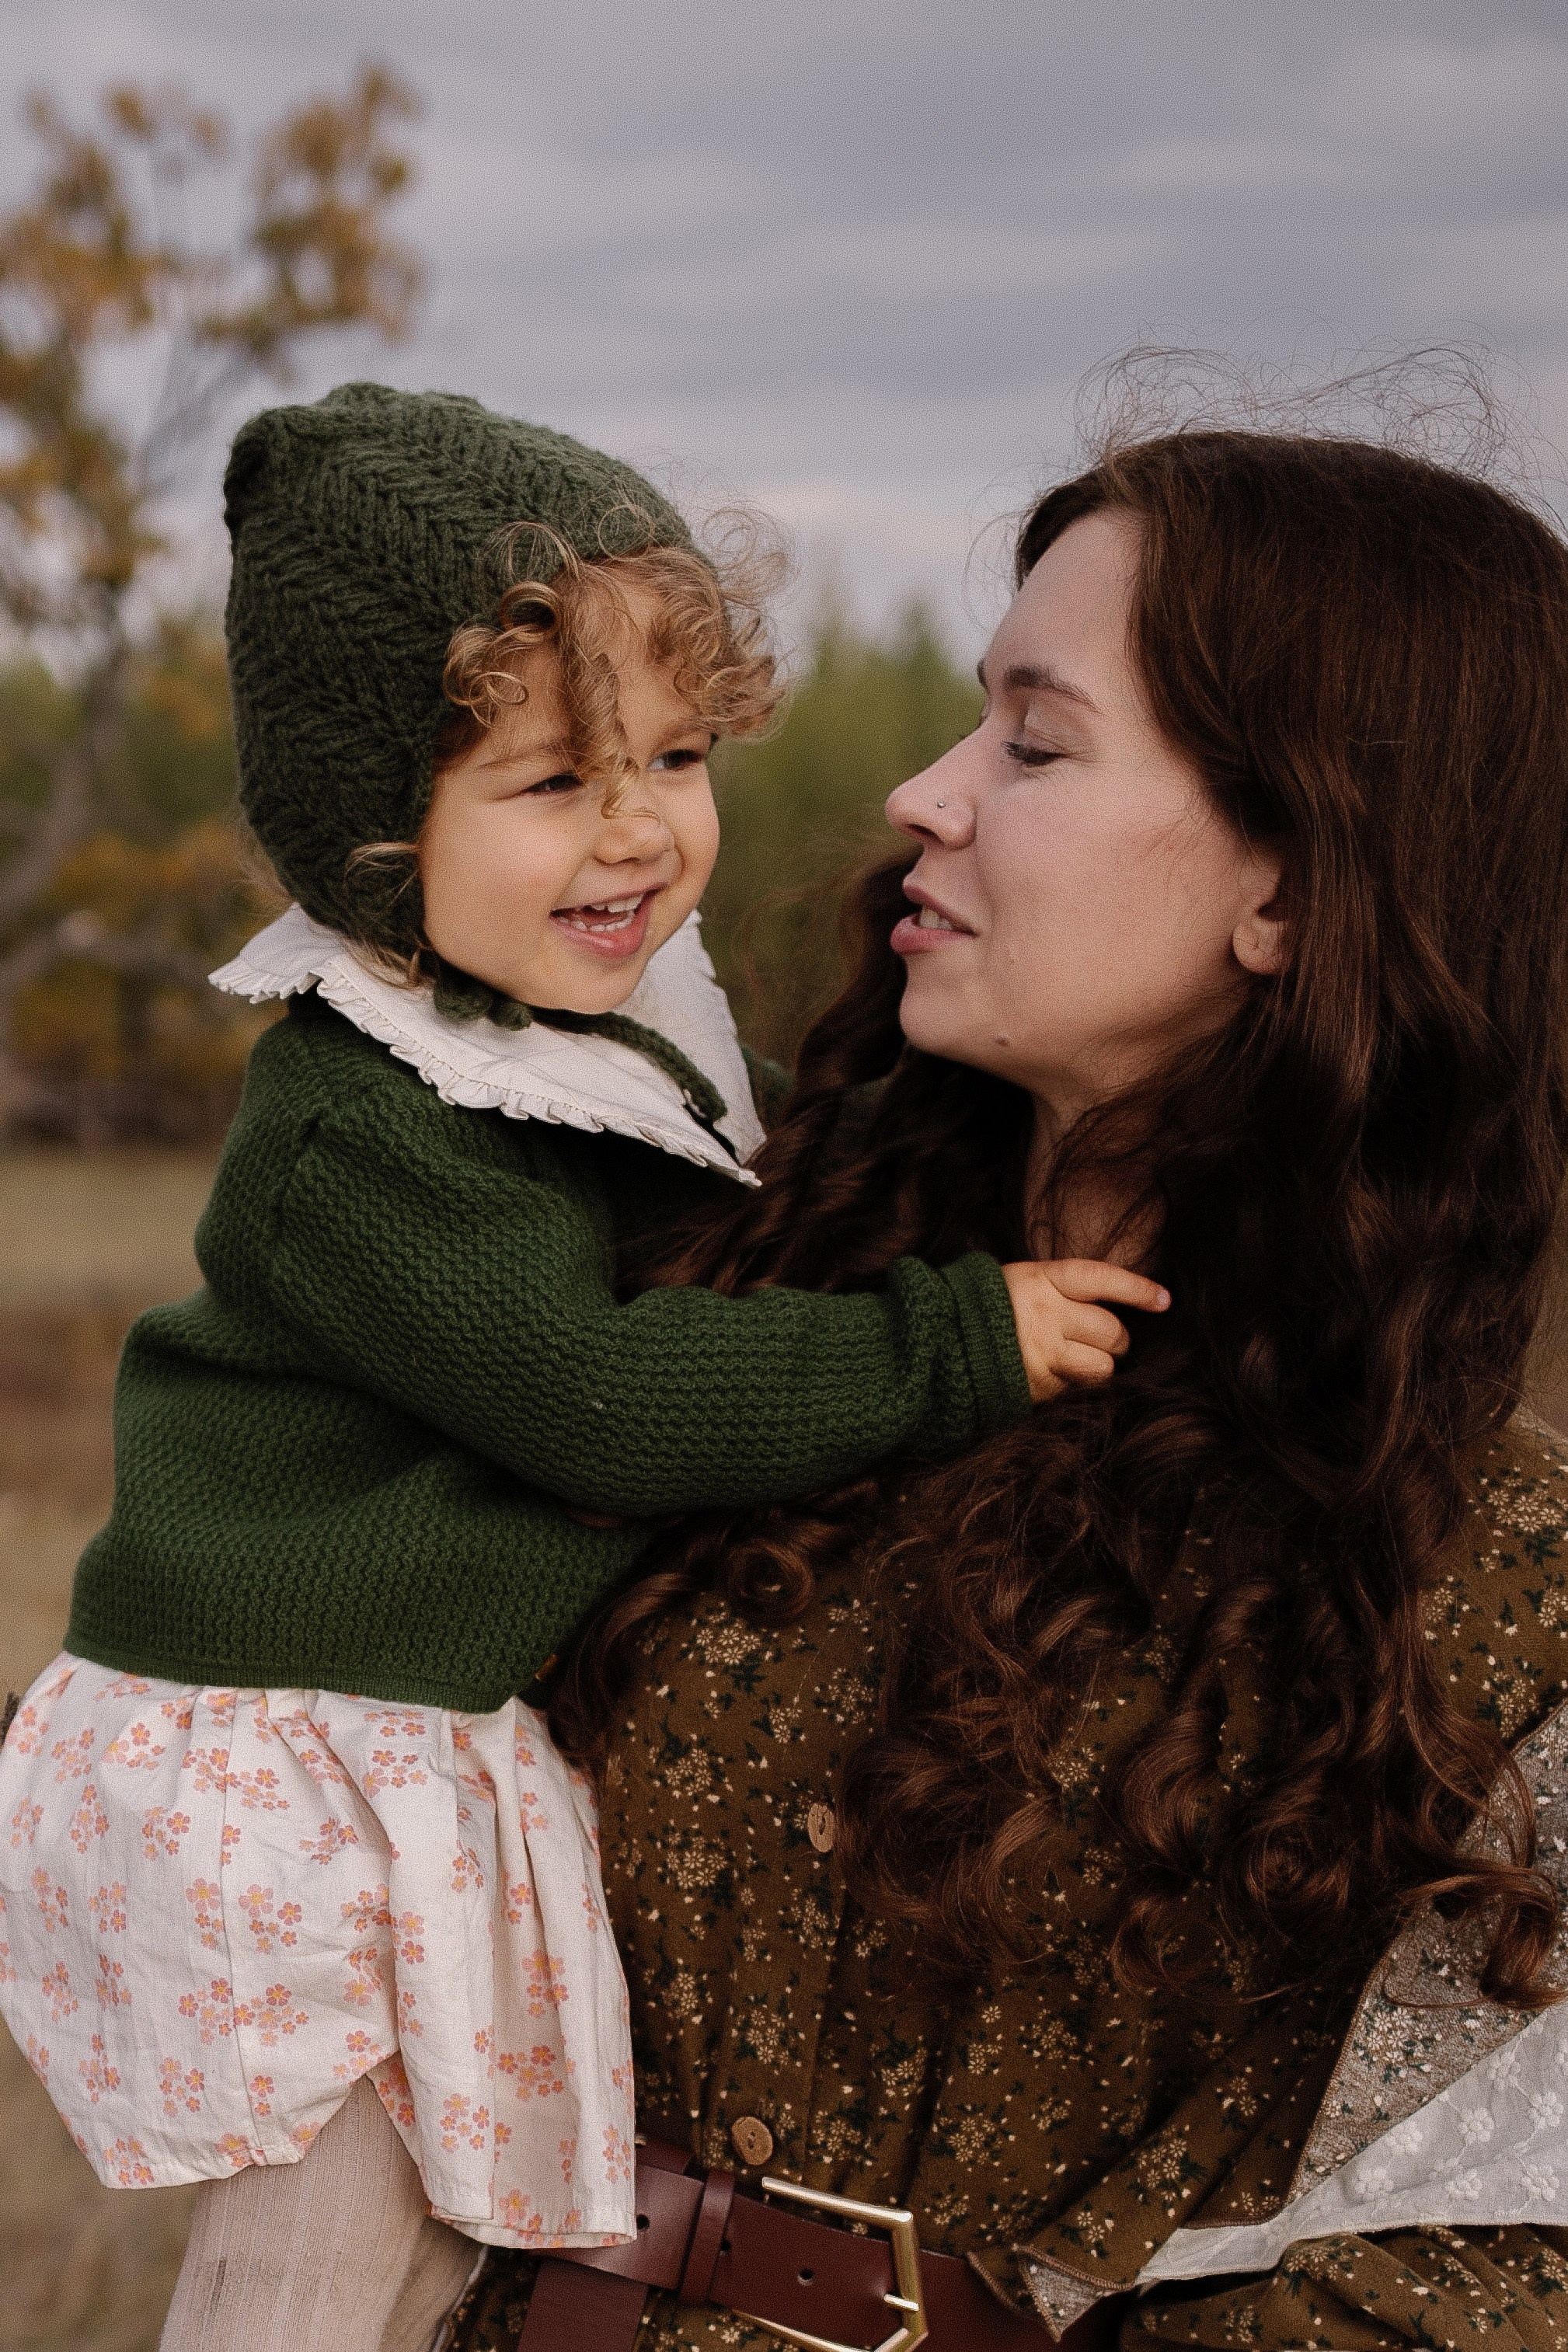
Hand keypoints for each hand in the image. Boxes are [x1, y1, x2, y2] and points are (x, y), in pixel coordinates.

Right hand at [1001, 1259, 1169, 1403]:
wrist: (936, 1343)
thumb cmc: (986, 1309)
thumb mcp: (1021, 1281)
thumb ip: (1062, 1289)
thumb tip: (1114, 1303)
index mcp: (1039, 1279)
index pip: (1101, 1279)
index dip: (1137, 1289)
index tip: (1164, 1300)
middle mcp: (1045, 1315)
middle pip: (1111, 1331)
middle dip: (1115, 1339)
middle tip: (1102, 1339)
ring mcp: (1041, 1355)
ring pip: (1102, 1367)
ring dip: (1100, 1366)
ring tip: (1079, 1360)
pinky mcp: (1038, 1387)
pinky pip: (1078, 1389)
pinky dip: (1074, 1384)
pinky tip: (1054, 1374)